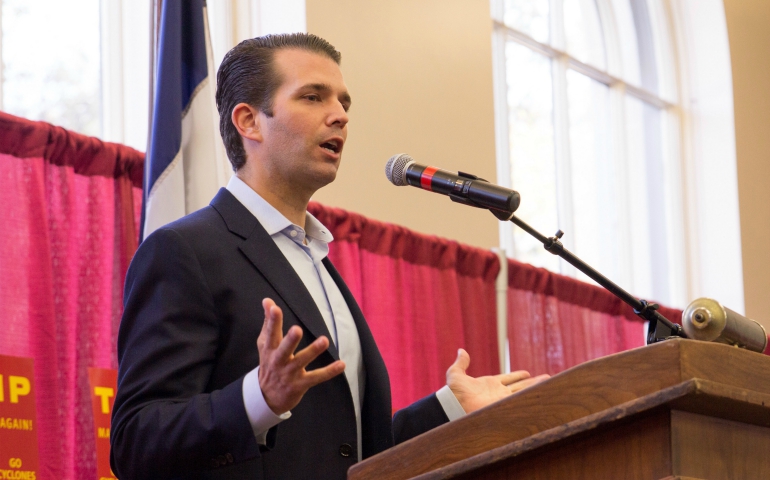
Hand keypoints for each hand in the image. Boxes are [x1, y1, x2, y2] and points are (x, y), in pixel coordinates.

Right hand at [257, 298, 344, 413]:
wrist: (265, 397)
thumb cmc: (268, 363)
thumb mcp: (265, 344)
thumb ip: (268, 322)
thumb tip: (267, 300)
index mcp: (270, 349)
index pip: (271, 333)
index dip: (272, 321)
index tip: (274, 308)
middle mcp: (278, 361)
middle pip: (284, 349)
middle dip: (290, 340)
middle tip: (297, 330)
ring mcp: (289, 373)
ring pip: (302, 361)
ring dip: (313, 351)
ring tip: (324, 340)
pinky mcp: (300, 384)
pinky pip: (317, 377)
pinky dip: (329, 372)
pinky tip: (341, 364)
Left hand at [446, 348, 548, 413]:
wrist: (455, 406)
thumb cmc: (454, 392)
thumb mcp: (456, 374)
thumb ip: (461, 363)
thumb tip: (461, 351)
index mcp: (490, 384)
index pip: (508, 379)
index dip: (517, 376)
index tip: (527, 373)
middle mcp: (499, 393)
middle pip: (519, 386)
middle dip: (532, 383)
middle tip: (546, 378)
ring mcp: (503, 400)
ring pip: (524, 392)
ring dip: (537, 387)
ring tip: (550, 382)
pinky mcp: (505, 406)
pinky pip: (521, 400)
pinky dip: (533, 396)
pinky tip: (544, 393)